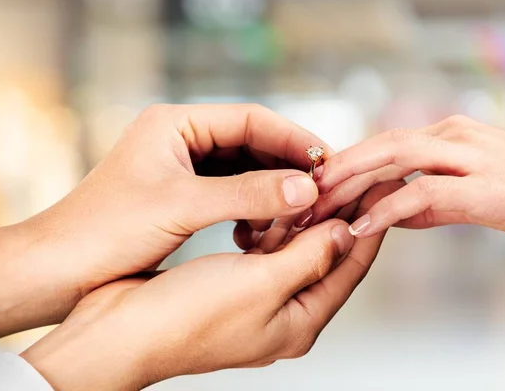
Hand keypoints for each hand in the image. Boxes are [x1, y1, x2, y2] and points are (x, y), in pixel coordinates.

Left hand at [0, 104, 330, 340]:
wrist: (59, 268)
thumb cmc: (104, 231)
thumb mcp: (181, 207)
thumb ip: (246, 194)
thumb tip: (304, 188)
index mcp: (173, 123)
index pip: (250, 118)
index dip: (292, 139)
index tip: (326, 162)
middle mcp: (178, 139)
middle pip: (249, 143)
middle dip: (284, 167)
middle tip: (321, 190)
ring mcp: (179, 167)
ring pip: (241, 170)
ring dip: (269, 191)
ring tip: (295, 214)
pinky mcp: (179, 195)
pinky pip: (227, 193)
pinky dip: (249, 208)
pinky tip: (259, 230)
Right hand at [21, 216, 385, 390]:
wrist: (120, 329)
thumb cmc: (187, 314)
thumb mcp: (259, 284)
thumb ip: (309, 259)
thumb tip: (347, 234)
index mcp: (300, 323)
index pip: (350, 267)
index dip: (369, 224)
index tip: (384, 186)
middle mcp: (283, 315)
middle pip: (325, 258)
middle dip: (337, 215)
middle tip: (351, 174)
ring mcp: (256, 301)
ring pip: (295, 252)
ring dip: (303, 219)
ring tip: (316, 181)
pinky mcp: (231, 286)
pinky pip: (265, 253)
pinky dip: (272, 228)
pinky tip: (272, 206)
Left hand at [313, 115, 504, 236]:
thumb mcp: (459, 197)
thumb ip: (421, 202)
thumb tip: (382, 214)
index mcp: (443, 135)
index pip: (382, 144)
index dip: (345, 163)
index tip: (314, 185)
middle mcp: (452, 136)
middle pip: (381, 144)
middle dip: (339, 168)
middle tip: (304, 193)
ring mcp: (469, 155)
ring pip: (396, 157)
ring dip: (353, 182)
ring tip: (322, 205)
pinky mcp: (482, 184)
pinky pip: (424, 190)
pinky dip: (388, 207)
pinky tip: (362, 225)